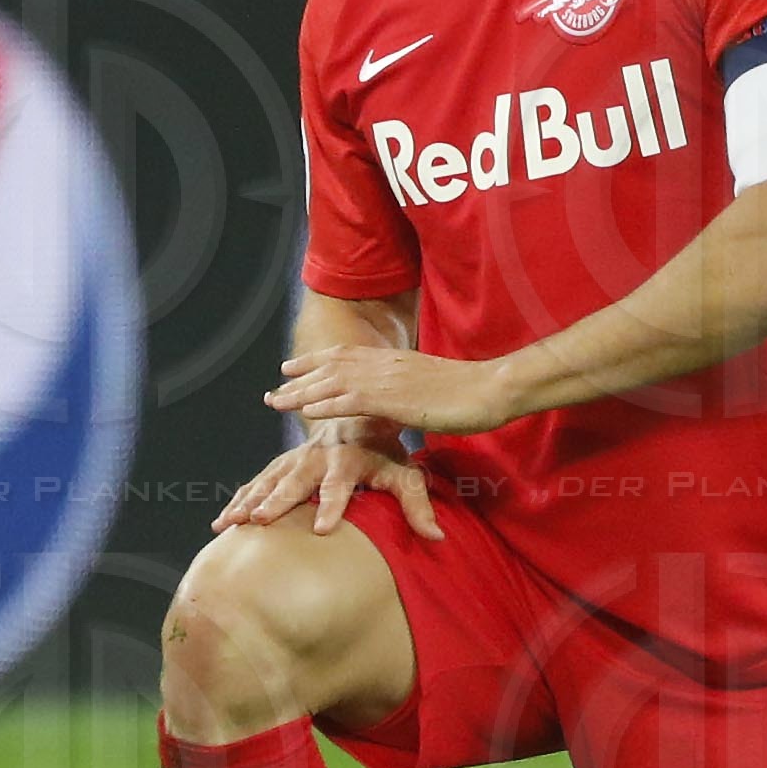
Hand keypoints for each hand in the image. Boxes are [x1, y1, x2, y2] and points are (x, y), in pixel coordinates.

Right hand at [217, 428, 441, 539]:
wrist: (358, 409)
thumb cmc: (384, 448)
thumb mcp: (406, 471)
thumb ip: (418, 503)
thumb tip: (437, 537)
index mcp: (348, 456)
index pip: (341, 483)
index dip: (332, 504)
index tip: (322, 529)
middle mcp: (318, 455)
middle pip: (295, 479)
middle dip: (277, 500)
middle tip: (259, 520)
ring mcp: (297, 457)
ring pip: (268, 478)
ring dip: (248, 499)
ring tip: (229, 523)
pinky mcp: (283, 462)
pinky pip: (258, 480)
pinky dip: (240, 497)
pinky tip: (222, 521)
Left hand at [264, 340, 513, 444]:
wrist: (493, 389)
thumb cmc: (472, 393)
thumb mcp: (432, 387)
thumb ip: (410, 391)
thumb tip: (400, 400)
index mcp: (394, 359)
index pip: (346, 354)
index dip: (316, 361)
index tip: (292, 367)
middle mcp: (386, 363)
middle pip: (332, 366)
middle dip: (300, 378)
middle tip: (273, 389)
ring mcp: (389, 379)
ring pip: (334, 382)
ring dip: (302, 392)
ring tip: (276, 402)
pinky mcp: (395, 399)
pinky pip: (352, 400)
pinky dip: (327, 405)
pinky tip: (308, 413)